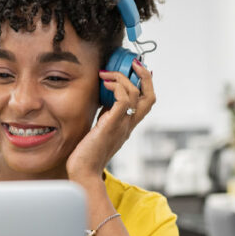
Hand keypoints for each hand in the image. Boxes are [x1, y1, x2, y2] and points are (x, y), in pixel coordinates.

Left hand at [66, 59, 154, 182]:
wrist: (84, 172)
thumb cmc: (87, 154)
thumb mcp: (100, 128)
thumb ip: (106, 114)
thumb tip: (104, 97)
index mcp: (127, 125)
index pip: (145, 102)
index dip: (145, 83)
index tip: (135, 69)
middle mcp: (129, 125)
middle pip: (150, 97)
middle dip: (145, 76)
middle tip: (133, 63)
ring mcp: (123, 126)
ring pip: (136, 94)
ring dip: (123, 78)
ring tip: (107, 73)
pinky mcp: (112, 125)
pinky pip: (124, 101)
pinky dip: (117, 87)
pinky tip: (105, 84)